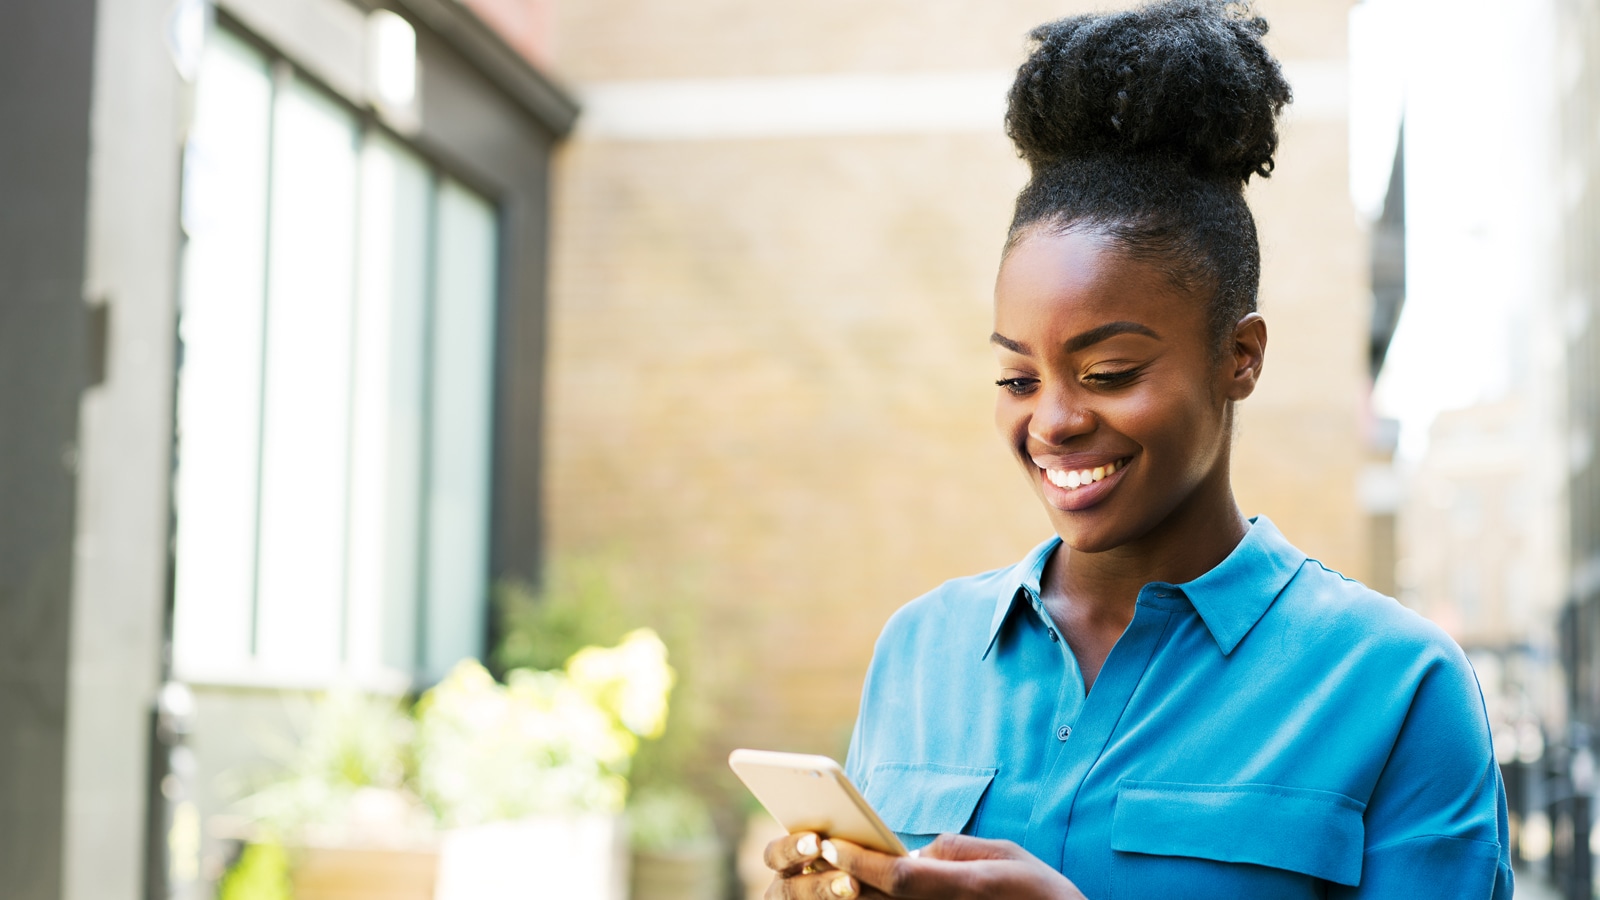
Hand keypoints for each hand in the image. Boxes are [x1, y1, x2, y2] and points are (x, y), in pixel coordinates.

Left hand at [762, 831, 1087, 898]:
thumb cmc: (1038, 892)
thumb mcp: (1004, 854)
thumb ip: (955, 848)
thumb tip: (912, 851)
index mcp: (965, 888)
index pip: (899, 876)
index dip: (859, 861)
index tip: (831, 845)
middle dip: (840, 883)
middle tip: (808, 860)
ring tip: (821, 883)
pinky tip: (853, 897)